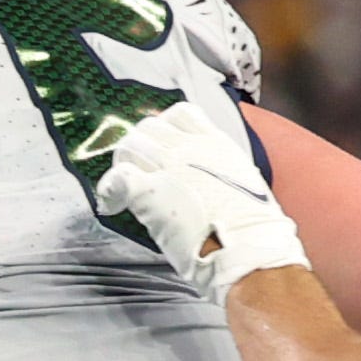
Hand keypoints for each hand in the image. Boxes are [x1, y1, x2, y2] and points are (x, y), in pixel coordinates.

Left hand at [86, 96, 304, 304]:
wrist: (247, 246)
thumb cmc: (251, 226)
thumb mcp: (243, 181)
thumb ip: (219, 171)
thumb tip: (206, 179)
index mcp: (215, 143)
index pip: (180, 113)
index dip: (164, 128)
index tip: (161, 147)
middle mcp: (190, 147)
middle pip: (148, 129)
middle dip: (138, 149)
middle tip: (137, 174)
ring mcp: (168, 166)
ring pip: (129, 147)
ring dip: (122, 166)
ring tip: (124, 191)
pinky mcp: (148, 191)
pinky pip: (116, 177)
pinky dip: (109, 190)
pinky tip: (114, 206)